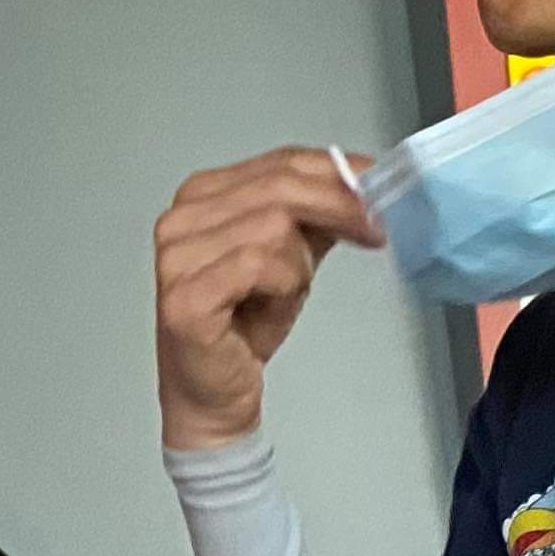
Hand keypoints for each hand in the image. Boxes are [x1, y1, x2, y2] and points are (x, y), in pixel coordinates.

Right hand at [154, 148, 381, 450]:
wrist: (216, 393)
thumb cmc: (243, 326)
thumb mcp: (292, 258)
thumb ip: (318, 218)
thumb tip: (362, 187)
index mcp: (202, 196)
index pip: (280, 162)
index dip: (335, 171)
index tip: (377, 184)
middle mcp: (182, 219)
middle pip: (279, 187)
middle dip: (338, 206)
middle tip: (376, 227)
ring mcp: (177, 256)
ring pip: (274, 227)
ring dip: (299, 265)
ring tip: (284, 292)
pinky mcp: (185, 295)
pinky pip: (258, 264)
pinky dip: (281, 285)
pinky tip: (269, 305)